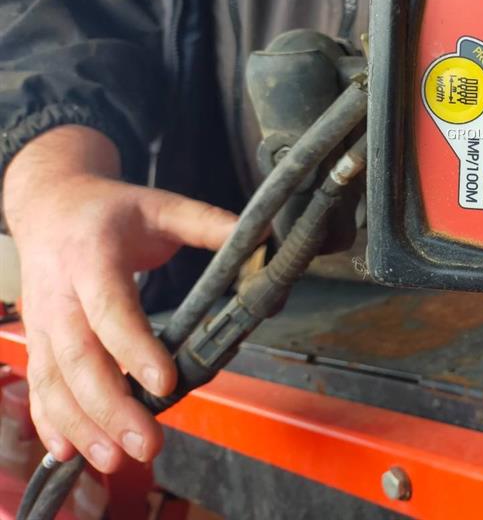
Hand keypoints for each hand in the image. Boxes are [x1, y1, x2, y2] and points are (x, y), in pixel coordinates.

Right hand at [3, 126, 236, 472]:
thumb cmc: (111, 209)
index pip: (112, 307)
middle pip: (79, 356)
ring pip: (54, 380)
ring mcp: (42, 320)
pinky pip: (38, 386)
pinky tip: (70, 452)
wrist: (49, 203)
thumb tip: (263, 241)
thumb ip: (209, 224)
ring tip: (114, 459)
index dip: (135, 347)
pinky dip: (51, 421)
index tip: (165, 382)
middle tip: (146, 443)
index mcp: (92, 256)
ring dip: (82, 424)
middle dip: (111, 406)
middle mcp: (60, 292)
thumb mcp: (162, 206)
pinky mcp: (38, 340)